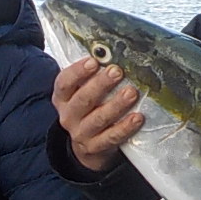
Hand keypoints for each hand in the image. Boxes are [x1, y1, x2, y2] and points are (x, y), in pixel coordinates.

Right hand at [51, 56, 143, 172]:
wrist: (86, 147)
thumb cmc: (88, 110)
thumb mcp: (82, 92)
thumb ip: (91, 76)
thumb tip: (111, 51)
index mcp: (62, 98)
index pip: (64, 83)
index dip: (77, 72)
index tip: (93, 61)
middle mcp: (68, 116)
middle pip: (82, 100)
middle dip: (100, 85)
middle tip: (117, 72)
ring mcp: (81, 134)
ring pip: (98, 119)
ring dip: (116, 105)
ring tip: (131, 92)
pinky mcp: (95, 148)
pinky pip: (111, 137)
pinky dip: (125, 128)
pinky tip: (137, 117)